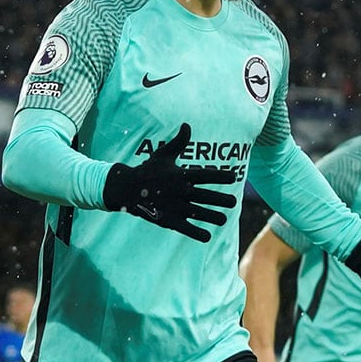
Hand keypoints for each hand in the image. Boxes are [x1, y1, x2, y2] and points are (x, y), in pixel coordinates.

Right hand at [103, 123, 236, 241]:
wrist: (126, 188)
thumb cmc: (148, 170)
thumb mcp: (163, 155)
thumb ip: (178, 142)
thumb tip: (187, 125)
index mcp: (180, 175)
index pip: (205, 175)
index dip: (220, 175)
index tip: (234, 177)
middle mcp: (179, 191)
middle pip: (205, 196)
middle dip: (221, 199)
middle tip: (233, 202)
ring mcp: (174, 206)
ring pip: (198, 213)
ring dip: (212, 217)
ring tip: (224, 220)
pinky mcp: (167, 220)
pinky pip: (185, 228)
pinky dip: (196, 233)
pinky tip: (207, 237)